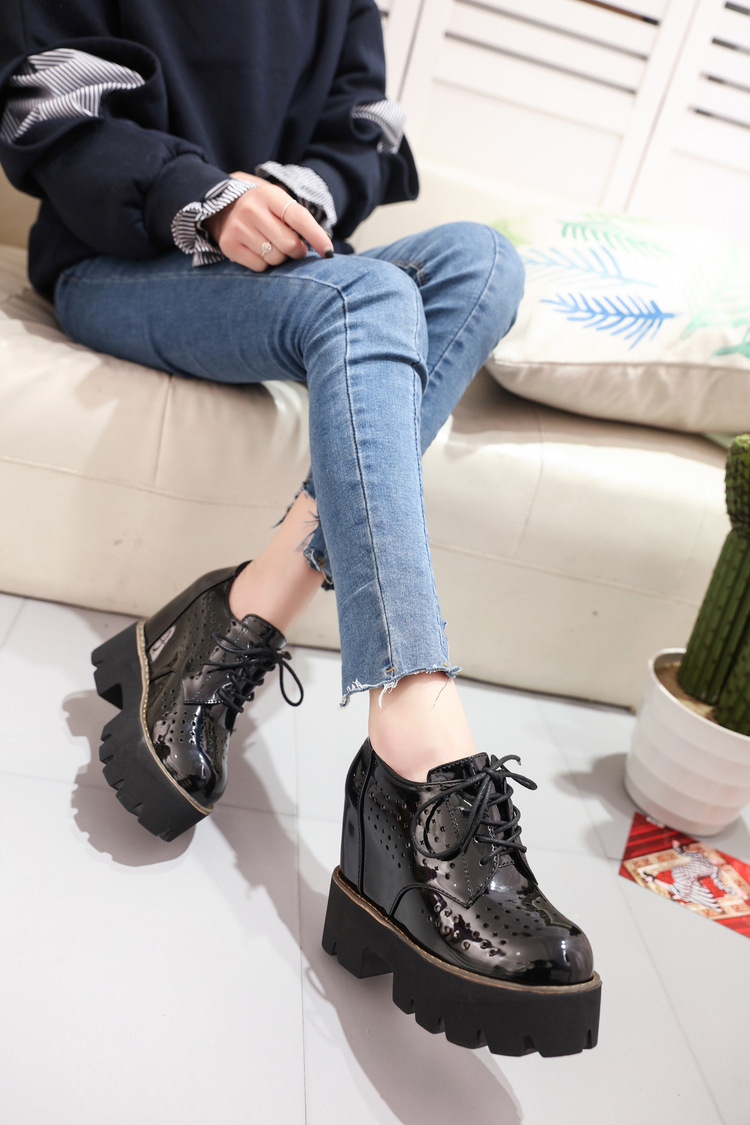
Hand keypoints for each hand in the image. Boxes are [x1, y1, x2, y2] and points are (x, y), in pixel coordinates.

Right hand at [204, 172, 333, 270]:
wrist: (223, 206)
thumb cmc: (263, 208)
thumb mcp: (280, 203)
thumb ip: (299, 220)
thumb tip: (325, 247)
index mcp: (270, 195)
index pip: (299, 218)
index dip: (316, 236)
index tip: (328, 252)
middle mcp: (252, 210)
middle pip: (289, 245)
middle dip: (297, 250)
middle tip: (293, 246)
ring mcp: (238, 228)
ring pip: (275, 258)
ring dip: (279, 257)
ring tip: (270, 243)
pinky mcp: (229, 245)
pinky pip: (260, 266)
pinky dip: (264, 263)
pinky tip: (257, 249)